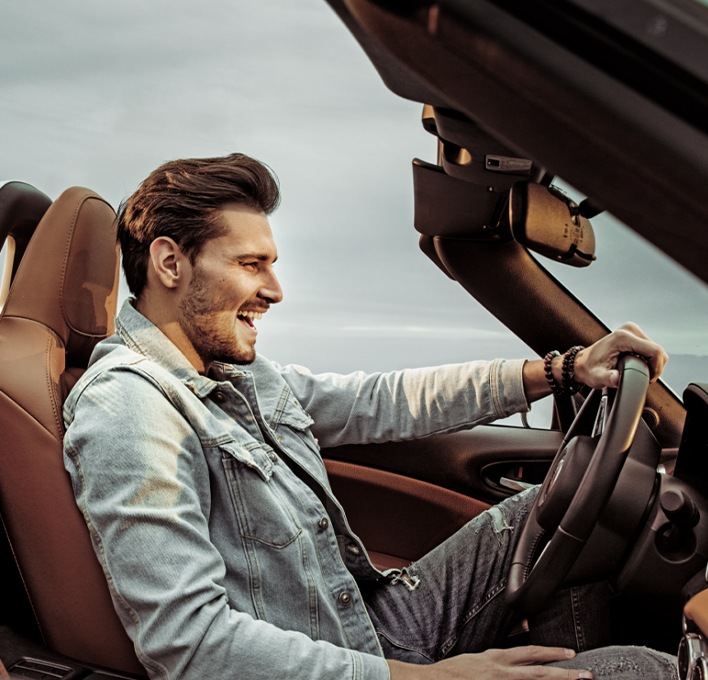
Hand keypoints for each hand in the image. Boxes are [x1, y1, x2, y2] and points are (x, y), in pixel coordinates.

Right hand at [386, 646, 591, 678]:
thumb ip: (499, 657)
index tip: (570, 654)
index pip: (531, 653)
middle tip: (586, 675)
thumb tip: (516, 649)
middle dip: (564, 674)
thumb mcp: (478, 658)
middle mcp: (501, 673)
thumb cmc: (454, 672)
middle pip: (539, 673)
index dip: (552, 653)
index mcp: (497, 659)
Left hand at [574, 322, 668, 388]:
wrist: (583, 362)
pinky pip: (651, 348)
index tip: (648, 379)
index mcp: (623, 337)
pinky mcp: (633, 334)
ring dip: (652, 364)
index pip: (655, 351)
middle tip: (642, 378)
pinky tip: (638, 366)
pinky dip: (649, 360)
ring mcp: (632, 330)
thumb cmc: (589, 369)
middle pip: (658, 350)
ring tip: (639, 372)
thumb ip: (607, 378)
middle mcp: (629, 330)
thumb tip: (617, 378)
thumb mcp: (596, 377)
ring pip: (656, 350)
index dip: (657, 368)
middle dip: (654, 367)